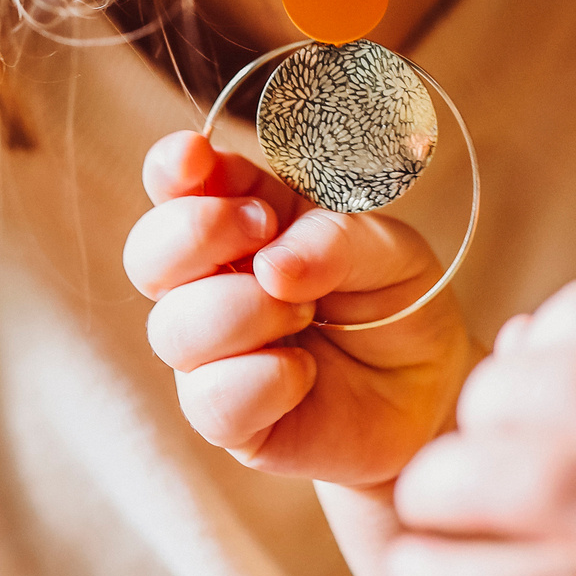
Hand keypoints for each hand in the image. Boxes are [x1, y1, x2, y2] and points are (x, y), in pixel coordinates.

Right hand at [127, 130, 473, 483]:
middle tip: (262, 228)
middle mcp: (213, 282)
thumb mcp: (389, 251)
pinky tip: (306, 374)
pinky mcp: (228, 418)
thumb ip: (335, 241)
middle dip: (195, 232)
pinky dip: (264, 379)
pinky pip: (209, 398)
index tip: (193, 158)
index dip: (173, 168)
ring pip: (172, 328)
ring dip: (244, 310)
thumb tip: (272, 265)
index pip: (181, 185)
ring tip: (306, 312)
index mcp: (245, 217)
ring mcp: (212, 353)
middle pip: (147, 254)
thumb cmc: (397, 303)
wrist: (428, 390)